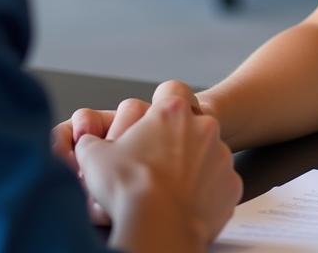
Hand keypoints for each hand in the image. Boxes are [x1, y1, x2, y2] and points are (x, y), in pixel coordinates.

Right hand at [76, 95, 241, 252]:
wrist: (157, 227)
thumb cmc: (127, 189)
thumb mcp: (94, 157)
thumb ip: (91, 142)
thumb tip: (86, 142)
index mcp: (173, 112)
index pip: (172, 90)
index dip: (161, 104)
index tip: (154, 121)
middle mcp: (204, 127)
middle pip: (192, 124)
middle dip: (178, 139)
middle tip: (157, 164)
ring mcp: (221, 155)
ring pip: (208, 153)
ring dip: (194, 166)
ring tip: (170, 189)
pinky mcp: (231, 184)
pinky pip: (220, 183)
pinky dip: (207, 192)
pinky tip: (187, 204)